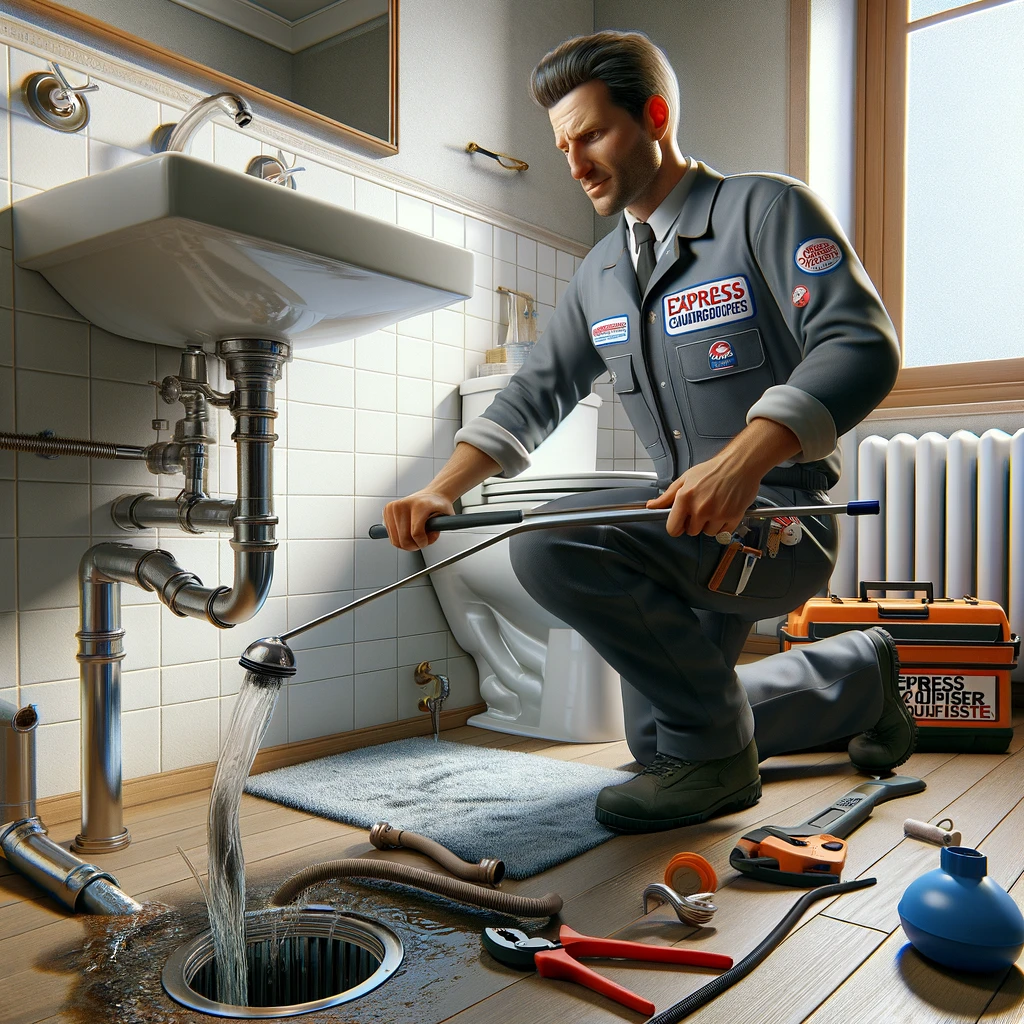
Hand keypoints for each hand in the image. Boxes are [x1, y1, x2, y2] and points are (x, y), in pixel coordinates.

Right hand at [382, 491, 455, 550]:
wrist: (432, 495)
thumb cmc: (439, 506)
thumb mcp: (447, 517)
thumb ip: (442, 528)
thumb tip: (433, 534)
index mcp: (419, 505)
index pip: (416, 533)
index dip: (423, 542)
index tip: (428, 540)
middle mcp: (403, 504)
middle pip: (404, 540)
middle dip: (415, 545)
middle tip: (424, 540)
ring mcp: (393, 507)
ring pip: (396, 541)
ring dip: (408, 543)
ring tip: (418, 535)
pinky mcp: (387, 511)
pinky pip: (392, 536)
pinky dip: (400, 539)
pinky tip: (408, 532)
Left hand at [646, 451, 760, 537]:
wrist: (740, 464)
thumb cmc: (713, 470)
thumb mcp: (685, 479)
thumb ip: (667, 496)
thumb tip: (652, 506)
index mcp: (685, 498)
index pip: (673, 528)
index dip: (676, 527)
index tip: (680, 523)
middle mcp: (700, 508)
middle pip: (691, 532)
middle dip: (694, 523)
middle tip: (702, 508)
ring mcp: (717, 514)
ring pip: (708, 533)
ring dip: (710, 525)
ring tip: (714, 508)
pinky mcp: (733, 517)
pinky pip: (723, 533)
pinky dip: (723, 526)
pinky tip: (724, 511)